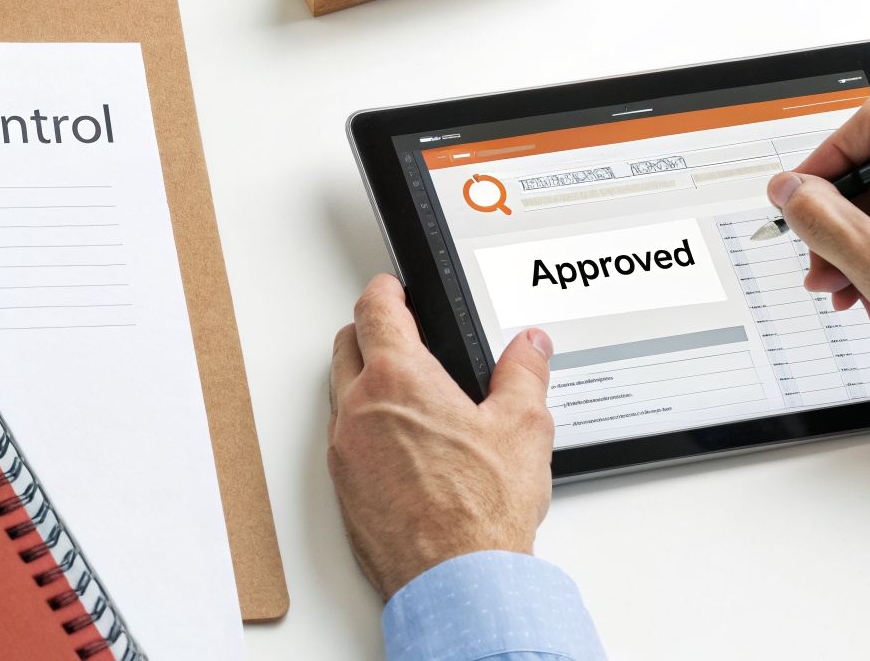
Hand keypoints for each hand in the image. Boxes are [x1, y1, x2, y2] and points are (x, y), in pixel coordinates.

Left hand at [328, 274, 555, 599]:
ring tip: (401, 389)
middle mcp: (359, 409)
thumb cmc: (480, 513)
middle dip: (368, 330)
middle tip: (396, 331)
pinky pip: (343, 440)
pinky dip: (362, 427)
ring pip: (340, 393)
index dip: (385, 290)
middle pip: (346, 345)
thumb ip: (524, 374)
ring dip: (362, 380)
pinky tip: (395, 443)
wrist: (456, 581)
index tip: (393, 288)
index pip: (374, 310)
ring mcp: (345, 451)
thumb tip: (529, 347)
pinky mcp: (343, 489)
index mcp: (398, 379)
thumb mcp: (523, 428)